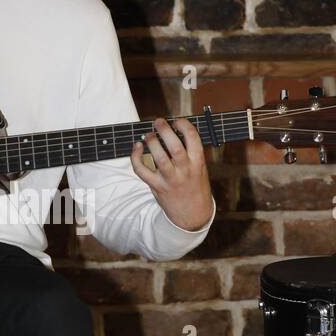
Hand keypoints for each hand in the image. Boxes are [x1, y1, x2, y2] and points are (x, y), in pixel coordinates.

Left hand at [130, 116, 213, 230]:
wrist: (193, 215)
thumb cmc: (195, 186)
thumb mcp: (200, 169)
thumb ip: (190, 152)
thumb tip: (173, 131)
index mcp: (198, 163)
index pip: (193, 138)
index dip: (184, 125)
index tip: (177, 120)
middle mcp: (185, 170)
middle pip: (175, 146)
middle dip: (165, 130)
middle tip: (158, 121)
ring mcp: (170, 179)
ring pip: (158, 157)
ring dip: (151, 142)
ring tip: (148, 135)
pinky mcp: (156, 186)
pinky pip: (142, 170)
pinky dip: (136, 157)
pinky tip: (137, 147)